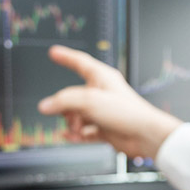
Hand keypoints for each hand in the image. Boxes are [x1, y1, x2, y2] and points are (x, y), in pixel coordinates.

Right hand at [38, 45, 182, 159]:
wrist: (144, 136)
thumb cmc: (126, 112)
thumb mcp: (89, 101)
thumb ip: (63, 101)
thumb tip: (45, 106)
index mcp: (101, 77)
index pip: (79, 62)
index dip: (65, 57)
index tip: (54, 52)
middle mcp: (101, 93)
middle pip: (72, 96)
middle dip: (66, 107)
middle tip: (67, 114)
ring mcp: (102, 111)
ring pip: (76, 115)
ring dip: (73, 123)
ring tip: (78, 129)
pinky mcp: (104, 128)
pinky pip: (84, 131)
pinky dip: (77, 135)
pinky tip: (71, 137)